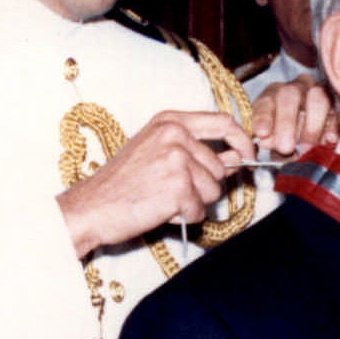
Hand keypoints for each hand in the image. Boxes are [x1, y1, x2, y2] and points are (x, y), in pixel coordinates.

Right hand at [59, 109, 253, 257]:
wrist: (91, 207)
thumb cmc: (123, 182)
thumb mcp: (157, 151)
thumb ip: (196, 149)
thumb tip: (237, 157)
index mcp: (171, 121)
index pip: (224, 122)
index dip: (243, 141)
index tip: (248, 156)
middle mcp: (175, 135)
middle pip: (220, 167)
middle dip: (204, 186)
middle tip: (171, 190)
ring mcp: (177, 160)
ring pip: (213, 190)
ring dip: (193, 202)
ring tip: (162, 198)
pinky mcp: (178, 187)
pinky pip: (199, 210)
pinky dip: (184, 217)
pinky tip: (160, 210)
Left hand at [251, 74, 339, 157]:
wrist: (312, 139)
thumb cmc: (287, 137)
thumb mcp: (274, 139)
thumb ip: (269, 140)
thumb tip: (267, 141)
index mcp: (273, 94)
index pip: (266, 100)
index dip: (263, 116)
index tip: (262, 133)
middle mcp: (295, 88)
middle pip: (290, 95)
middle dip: (286, 122)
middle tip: (285, 147)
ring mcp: (319, 91)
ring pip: (317, 98)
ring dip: (311, 126)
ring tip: (306, 148)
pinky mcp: (338, 102)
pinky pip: (337, 110)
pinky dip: (332, 126)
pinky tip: (329, 140)